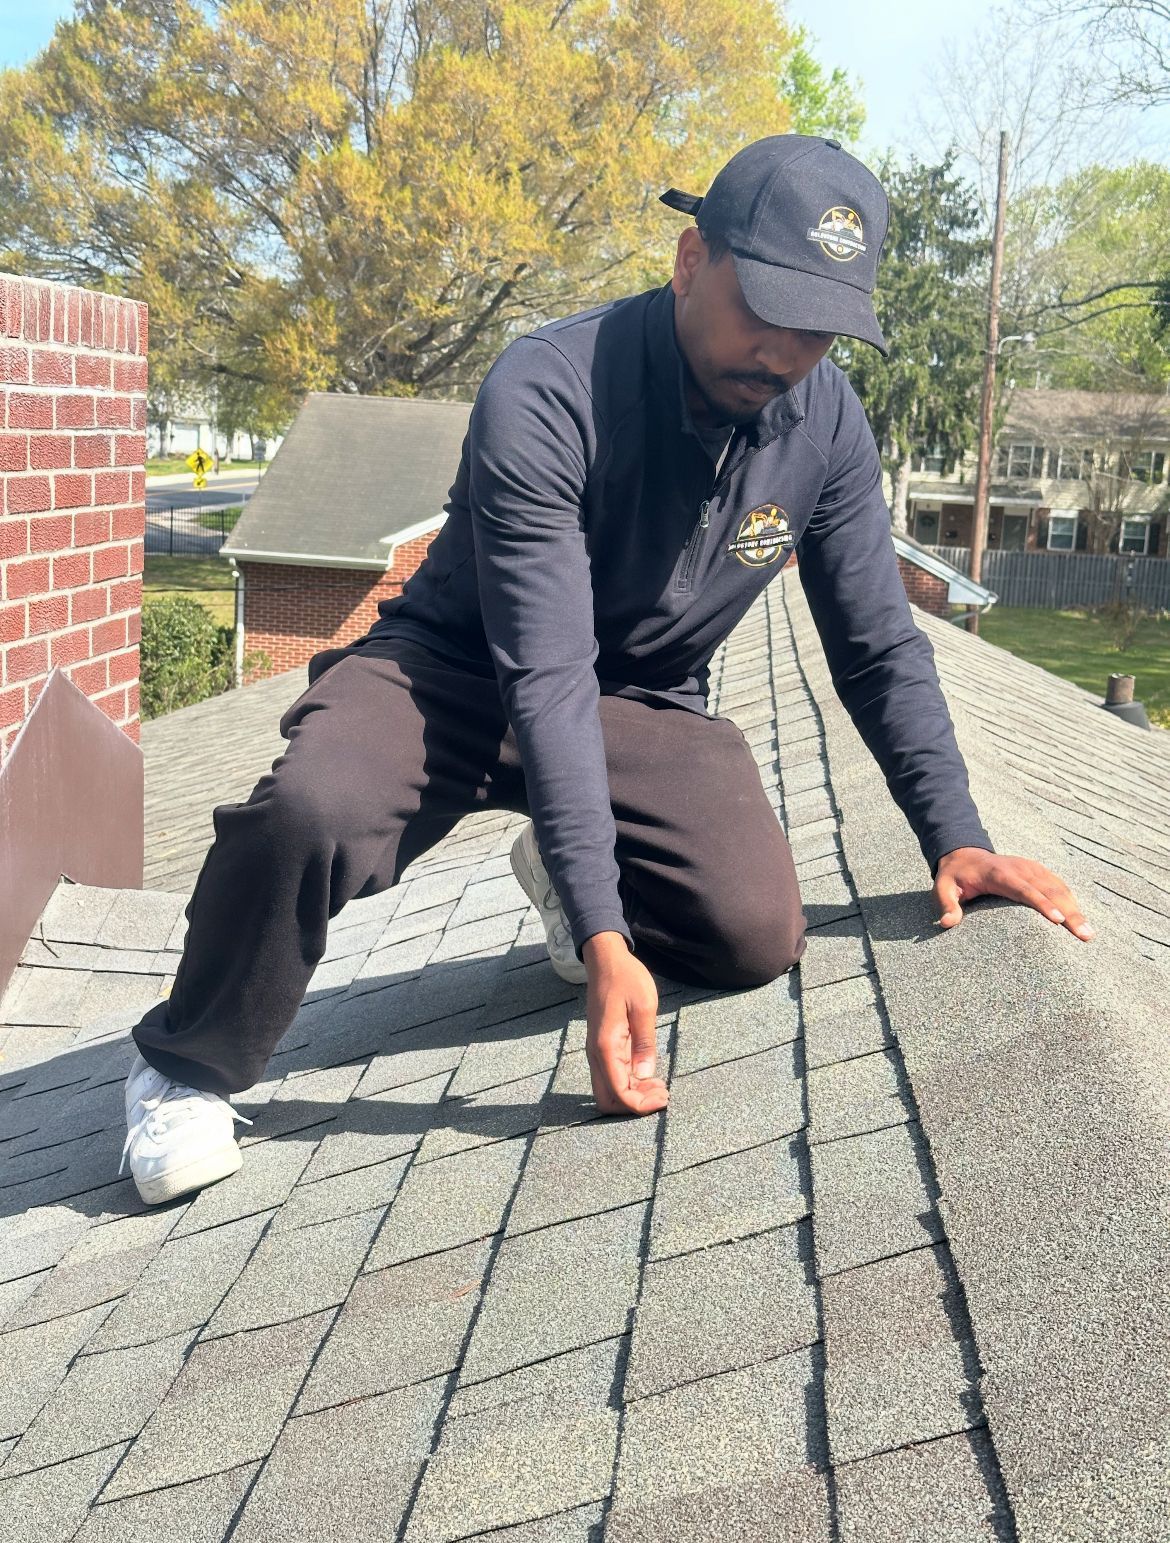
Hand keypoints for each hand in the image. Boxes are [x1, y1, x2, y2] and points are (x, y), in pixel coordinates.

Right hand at [582, 932, 668, 1115]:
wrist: (606, 961)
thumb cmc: (627, 979)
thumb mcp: (644, 1007)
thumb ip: (645, 1043)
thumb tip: (645, 1076)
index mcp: (606, 1046)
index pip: (618, 1093)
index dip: (640, 1105)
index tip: (664, 1097)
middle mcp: (596, 1053)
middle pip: (607, 1100)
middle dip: (634, 1105)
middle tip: (661, 1093)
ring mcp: (597, 1051)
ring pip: (608, 1090)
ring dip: (632, 1095)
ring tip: (659, 1085)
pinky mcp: (602, 1047)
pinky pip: (611, 1076)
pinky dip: (628, 1084)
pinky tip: (648, 1074)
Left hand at [933, 848, 1094, 941]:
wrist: (965, 853)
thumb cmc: (955, 875)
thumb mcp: (942, 886)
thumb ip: (945, 903)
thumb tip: (948, 923)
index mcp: (1000, 874)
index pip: (1024, 890)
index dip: (1042, 904)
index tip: (1058, 921)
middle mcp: (1021, 869)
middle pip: (1049, 891)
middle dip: (1069, 913)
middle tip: (1085, 936)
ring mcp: (1033, 869)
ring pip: (1059, 889)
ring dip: (1076, 910)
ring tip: (1089, 934)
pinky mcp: (1039, 872)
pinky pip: (1059, 886)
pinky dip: (1072, 902)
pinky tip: (1082, 920)